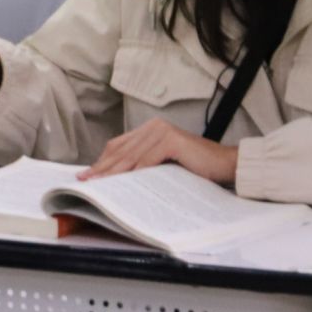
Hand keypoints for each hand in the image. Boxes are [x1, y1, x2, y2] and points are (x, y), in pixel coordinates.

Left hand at [82, 116, 237, 184]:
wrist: (226, 164)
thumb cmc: (196, 167)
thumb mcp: (164, 163)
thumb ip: (144, 162)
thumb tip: (118, 177)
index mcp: (150, 129)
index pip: (119, 145)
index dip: (102, 160)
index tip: (87, 174)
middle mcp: (153, 127)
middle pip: (121, 150)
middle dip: (102, 167)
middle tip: (85, 180)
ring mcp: (162, 132)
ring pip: (131, 156)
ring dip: (113, 172)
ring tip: (99, 184)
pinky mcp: (171, 141)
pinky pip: (148, 160)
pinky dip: (135, 172)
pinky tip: (123, 183)